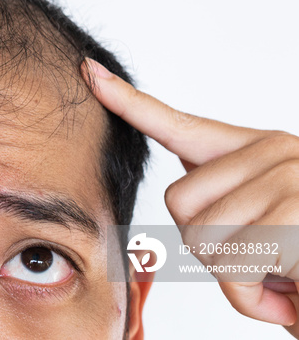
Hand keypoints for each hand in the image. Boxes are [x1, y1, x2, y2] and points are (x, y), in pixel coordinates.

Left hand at [82, 58, 298, 336]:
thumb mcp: (262, 220)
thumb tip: (187, 178)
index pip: (177, 123)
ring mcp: (288, 179)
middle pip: (179, 203)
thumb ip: (223, 195)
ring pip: (201, 239)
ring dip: (232, 275)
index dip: (127, 102)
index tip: (91, 73)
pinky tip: (287, 287)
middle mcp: (274, 152)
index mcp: (257, 148)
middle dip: (208, 247)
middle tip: (258, 257)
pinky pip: (231, 269)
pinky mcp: (295, 216)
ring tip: (277, 271)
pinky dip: (250, 297)